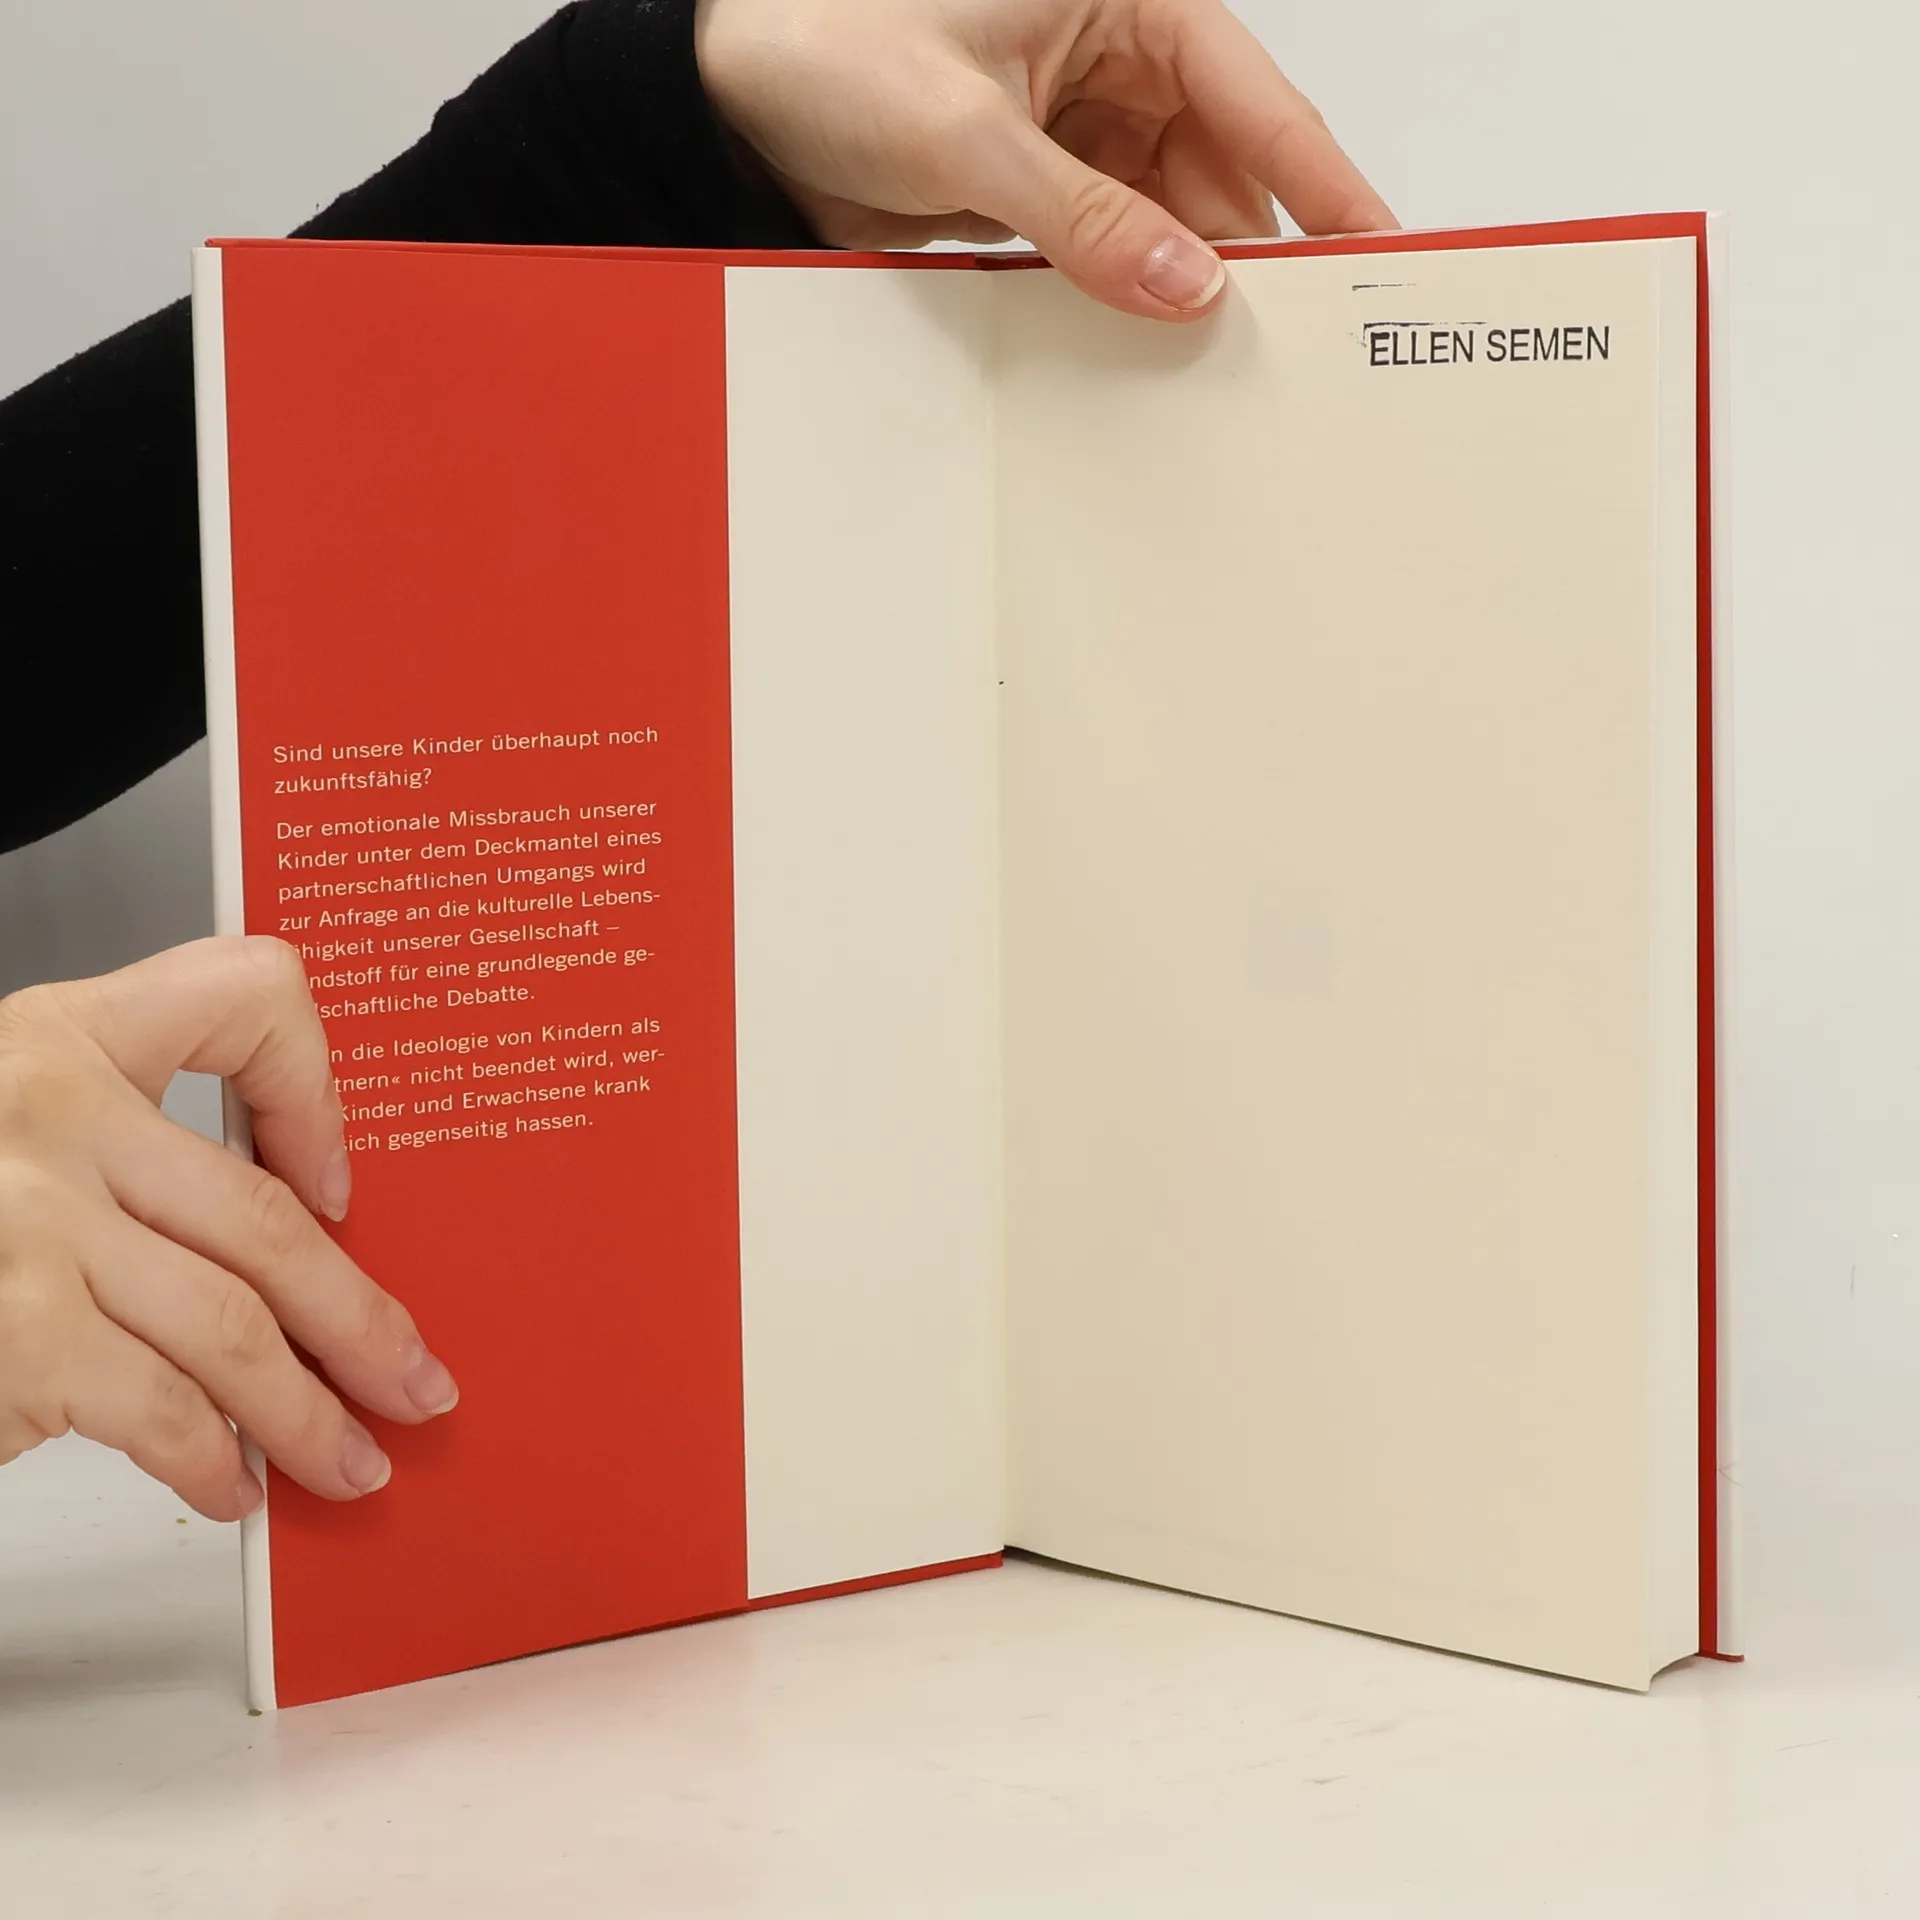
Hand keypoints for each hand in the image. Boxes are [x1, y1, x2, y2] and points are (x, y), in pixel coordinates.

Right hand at [0, 937, 456, 1518]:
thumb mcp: (6, 1140)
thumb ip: (112, 1159)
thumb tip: (269, 1254)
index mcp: (57, 1039)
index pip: (242, 991)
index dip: (316, 1084)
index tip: (342, 1179)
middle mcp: (47, 1111)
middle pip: (266, 1217)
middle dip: (359, 1317)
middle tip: (413, 1377)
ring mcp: (29, 1222)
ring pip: (235, 1324)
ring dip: (309, 1411)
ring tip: (349, 1458)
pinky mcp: (18, 1328)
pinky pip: (162, 1404)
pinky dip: (212, 1459)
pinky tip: (230, 1484)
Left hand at [697, 0, 1394, 319]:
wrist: (726, 110)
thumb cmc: (823, 52)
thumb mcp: (966, 134)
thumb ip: (1084, 217)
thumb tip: (1186, 285)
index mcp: (1122, 0)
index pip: (1255, 96)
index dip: (1321, 179)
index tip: (1374, 250)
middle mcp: (1112, 61)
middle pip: (1222, 169)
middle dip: (1249, 252)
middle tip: (1294, 342)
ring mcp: (1077, 130)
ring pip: (1168, 218)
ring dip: (1182, 285)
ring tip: (1219, 363)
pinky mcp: (1038, 188)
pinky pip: (1109, 247)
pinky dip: (1124, 295)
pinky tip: (1144, 347)